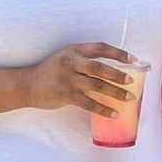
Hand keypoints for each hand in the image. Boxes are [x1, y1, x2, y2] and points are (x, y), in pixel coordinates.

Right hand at [25, 43, 140, 116]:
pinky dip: (103, 108)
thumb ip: (85, 60)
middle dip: (118, 74)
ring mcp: (67, 78)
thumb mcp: (66, 58)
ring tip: (129, 98)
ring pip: (97, 85)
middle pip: (100, 67)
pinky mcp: (64, 94)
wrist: (28, 84)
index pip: (100, 48)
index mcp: (74, 50)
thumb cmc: (51, 71)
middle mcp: (71, 62)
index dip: (118, 53)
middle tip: (132, 81)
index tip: (133, 60)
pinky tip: (114, 113)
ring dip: (115, 92)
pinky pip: (88, 103)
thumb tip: (113, 70)